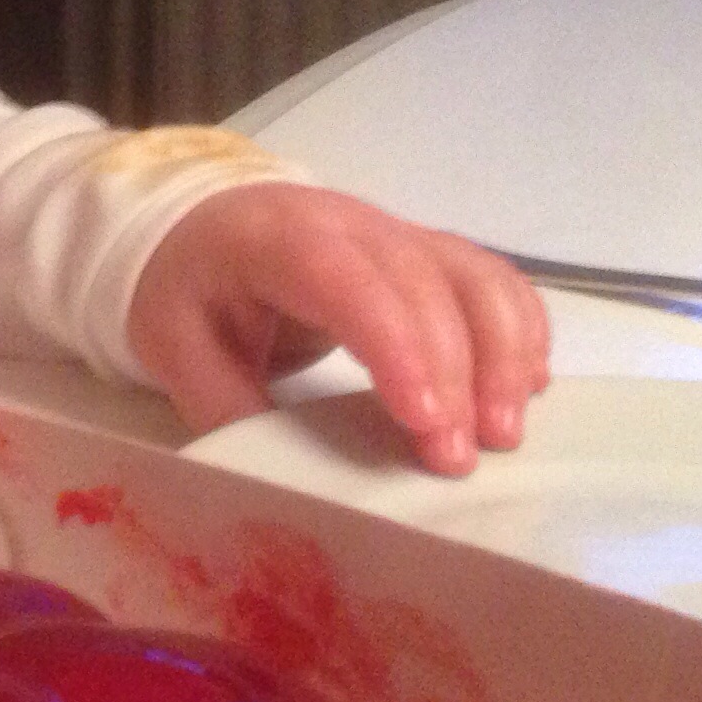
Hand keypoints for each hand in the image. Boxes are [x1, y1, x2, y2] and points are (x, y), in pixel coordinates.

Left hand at [125, 183, 548, 476]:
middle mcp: (351, 225)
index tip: (422, 420)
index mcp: (277, 240)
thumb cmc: (190, 289)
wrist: (204, 224)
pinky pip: (494, 281)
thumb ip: (227, 407)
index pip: (347, 281)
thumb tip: (289, 478)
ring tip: (504, 436)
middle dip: (454, 375)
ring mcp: (400, 233)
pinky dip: (521, 332)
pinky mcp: (431, 253)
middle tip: (455, 460)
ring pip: (475, 277)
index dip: (394, 345)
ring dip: (502, 355)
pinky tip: (526, 390)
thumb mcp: (174, 348)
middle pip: (424, 284)